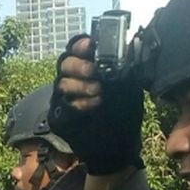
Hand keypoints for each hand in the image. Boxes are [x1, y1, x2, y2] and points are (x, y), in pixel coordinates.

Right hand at [49, 34, 144, 174]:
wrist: (119, 145)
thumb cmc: (124, 112)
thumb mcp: (129, 86)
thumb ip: (124, 68)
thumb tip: (126, 49)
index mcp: (87, 66)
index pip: (77, 49)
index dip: (81, 45)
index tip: (90, 45)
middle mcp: (72, 79)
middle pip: (65, 63)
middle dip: (78, 65)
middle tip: (93, 71)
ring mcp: (64, 98)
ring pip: (61, 83)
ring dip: (80, 85)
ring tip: (98, 91)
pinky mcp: (60, 116)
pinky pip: (63, 106)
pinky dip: (78, 104)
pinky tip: (94, 105)